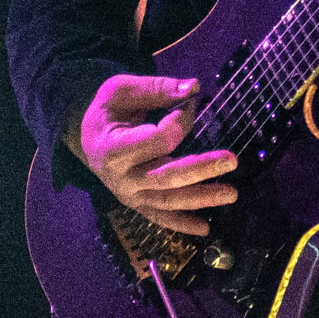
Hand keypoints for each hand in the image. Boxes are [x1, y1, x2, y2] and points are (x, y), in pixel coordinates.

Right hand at [64, 73, 236, 236]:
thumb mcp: (122, 89)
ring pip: (169, 200)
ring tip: (231, 193)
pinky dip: (182, 224)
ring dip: (201, 198)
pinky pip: (161, 217)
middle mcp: (121, 177)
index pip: (158, 139)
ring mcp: (130, 195)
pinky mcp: (137, 204)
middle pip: (167, 176)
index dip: (181, 120)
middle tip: (232, 160)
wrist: (86, 138)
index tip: (191, 102)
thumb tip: (193, 87)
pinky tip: (205, 229)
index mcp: (113, 148)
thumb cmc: (107, 111)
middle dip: (201, 168)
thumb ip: (157, 89)